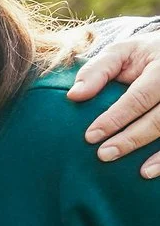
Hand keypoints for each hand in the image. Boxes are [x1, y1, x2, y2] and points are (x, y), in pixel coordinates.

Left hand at [74, 30, 159, 177]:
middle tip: (104, 155)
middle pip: (159, 118)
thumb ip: (97, 70)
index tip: (90, 136)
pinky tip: (153, 171)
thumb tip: (74, 95)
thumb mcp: (121, 53)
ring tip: (140, 173)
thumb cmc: (143, 55)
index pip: (138, 97)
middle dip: (132, 138)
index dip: (115, 118)